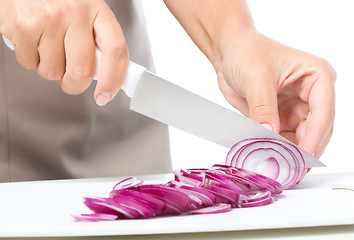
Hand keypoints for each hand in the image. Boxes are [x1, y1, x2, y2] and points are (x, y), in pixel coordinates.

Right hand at [0, 0, 128, 105]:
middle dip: (75, 85)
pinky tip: (33, 40)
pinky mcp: (24, 26)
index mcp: (97, 10)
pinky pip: (30, 64)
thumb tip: (106, 75)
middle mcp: (75, 12)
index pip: (116, 51)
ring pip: (53, 72)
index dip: (114, 79)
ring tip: (47, 46)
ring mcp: (49, 19)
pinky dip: (30, 59)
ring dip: (49, 68)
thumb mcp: (84, 11)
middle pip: (82, 71)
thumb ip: (96, 40)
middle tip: (71, 81)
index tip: (106, 96)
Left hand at [216, 30, 335, 158]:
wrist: (230, 53)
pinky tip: (270, 160)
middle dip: (304, 151)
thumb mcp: (256, 78)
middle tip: (291, 171)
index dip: (315, 137)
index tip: (304, 157)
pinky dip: (278, 151)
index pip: (324, 112)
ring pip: (302, 139)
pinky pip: (284, 139)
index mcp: (317, 76)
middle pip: (317, 130)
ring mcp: (298, 108)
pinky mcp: (282, 118)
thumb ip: (263, 108)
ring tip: (280, 170)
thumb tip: (269, 135)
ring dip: (291, 154)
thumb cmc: (247, 52)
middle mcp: (312, 94)